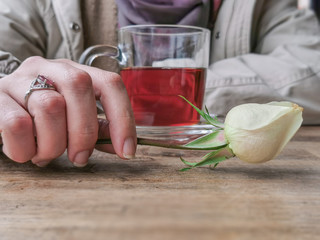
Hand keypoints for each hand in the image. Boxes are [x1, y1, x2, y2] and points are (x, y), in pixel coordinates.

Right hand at [0, 56, 136, 166]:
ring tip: (45, 154)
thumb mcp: (71, 120)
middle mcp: (48, 68)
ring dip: (53, 144)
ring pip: (49, 106)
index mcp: (74, 72)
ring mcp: (19, 79)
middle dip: (85, 132)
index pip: (109, 84)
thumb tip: (122, 146)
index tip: (126, 151)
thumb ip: (97, 129)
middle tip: (79, 158)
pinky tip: (25, 151)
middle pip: (80, 86)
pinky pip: (17, 124)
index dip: (123, 118)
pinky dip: (25, 148)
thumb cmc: (39, 119)